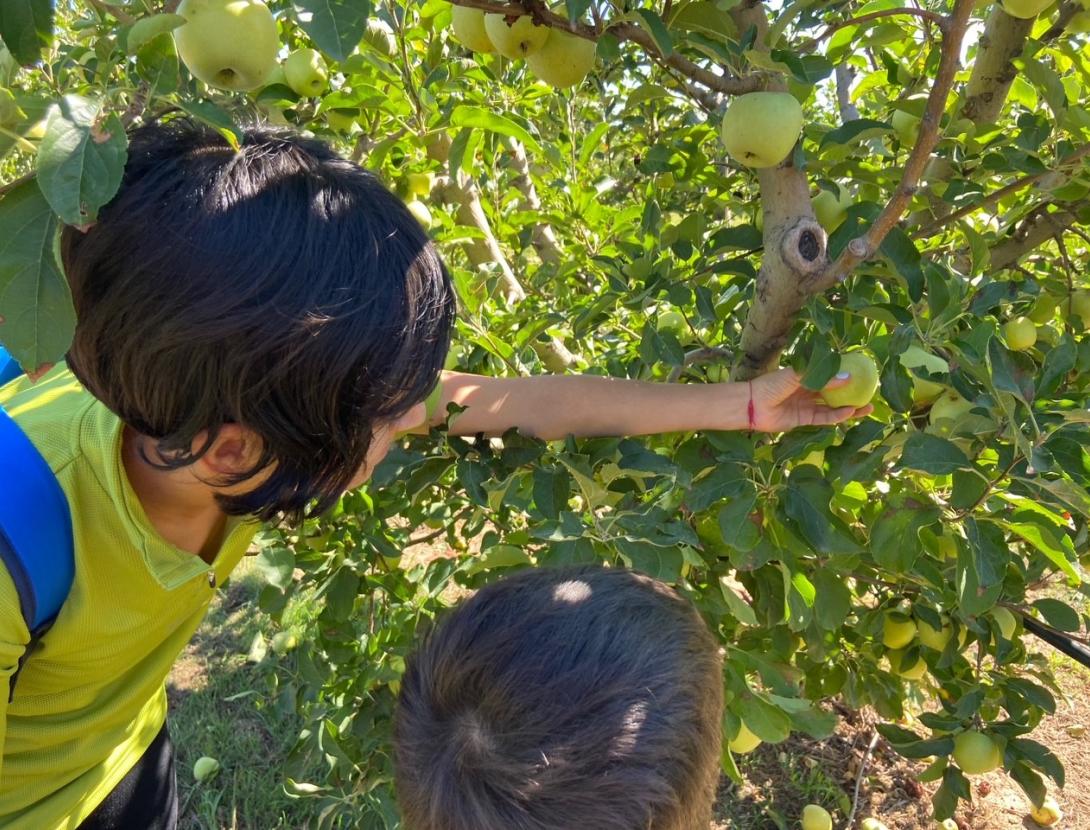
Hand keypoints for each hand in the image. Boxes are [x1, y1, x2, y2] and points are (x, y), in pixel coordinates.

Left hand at [748, 367, 872, 432]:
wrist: (751, 405)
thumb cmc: (771, 385)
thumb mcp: (796, 376)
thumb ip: (821, 378)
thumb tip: (847, 378)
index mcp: (805, 376)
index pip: (829, 374)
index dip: (845, 374)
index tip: (863, 373)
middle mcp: (808, 390)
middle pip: (834, 392)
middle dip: (852, 393)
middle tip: (871, 392)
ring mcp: (806, 405)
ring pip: (832, 407)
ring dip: (849, 407)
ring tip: (868, 406)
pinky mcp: (804, 419)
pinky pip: (824, 418)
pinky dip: (837, 416)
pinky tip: (850, 412)